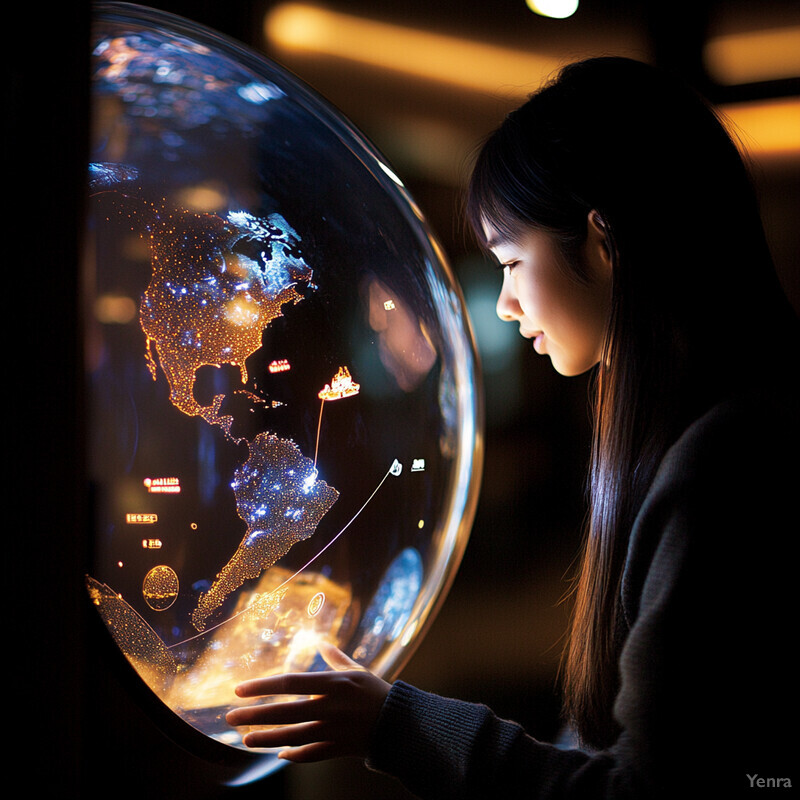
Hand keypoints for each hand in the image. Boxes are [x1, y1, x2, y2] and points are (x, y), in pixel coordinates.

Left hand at [225, 642, 391, 761]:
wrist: (399, 723)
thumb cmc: (375, 692)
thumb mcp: (356, 671)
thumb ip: (335, 658)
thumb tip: (320, 642)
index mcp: (332, 683)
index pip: (290, 683)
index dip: (263, 686)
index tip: (239, 689)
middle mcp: (330, 706)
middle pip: (285, 712)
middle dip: (255, 715)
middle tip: (230, 718)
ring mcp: (333, 730)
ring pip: (292, 736)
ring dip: (267, 739)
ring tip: (246, 740)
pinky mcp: (338, 748)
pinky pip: (310, 754)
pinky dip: (294, 756)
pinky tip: (279, 755)